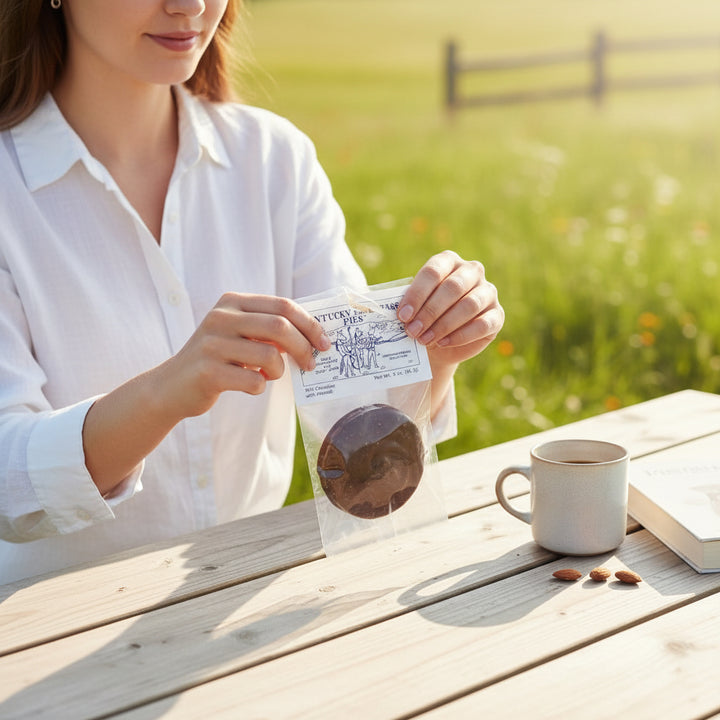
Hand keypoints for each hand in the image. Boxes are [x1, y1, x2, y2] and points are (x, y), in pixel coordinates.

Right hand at [158, 292, 330, 418]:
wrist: (171, 386)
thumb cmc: (217, 359)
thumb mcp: (239, 334)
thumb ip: (269, 329)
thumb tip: (313, 336)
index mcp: (232, 303)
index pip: (283, 306)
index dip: (309, 324)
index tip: (324, 342)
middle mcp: (221, 318)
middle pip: (280, 326)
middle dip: (303, 347)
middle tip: (310, 364)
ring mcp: (212, 344)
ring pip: (270, 355)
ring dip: (279, 371)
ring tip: (269, 375)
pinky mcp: (208, 372)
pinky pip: (254, 380)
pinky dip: (260, 386)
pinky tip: (250, 385)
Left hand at [397, 251, 503, 370]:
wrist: (439, 342)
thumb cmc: (422, 317)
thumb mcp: (411, 306)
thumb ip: (405, 303)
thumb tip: (390, 309)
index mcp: (448, 261)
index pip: (433, 272)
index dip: (417, 294)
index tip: (402, 315)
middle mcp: (471, 271)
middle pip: (452, 287)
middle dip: (429, 311)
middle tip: (412, 331)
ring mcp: (488, 292)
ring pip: (469, 305)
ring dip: (443, 324)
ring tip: (424, 339)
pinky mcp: (497, 315)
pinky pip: (483, 324)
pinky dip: (461, 335)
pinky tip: (443, 343)